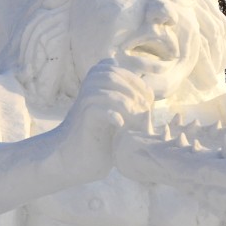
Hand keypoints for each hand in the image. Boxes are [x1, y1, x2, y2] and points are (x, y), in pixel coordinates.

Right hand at [56, 58, 154, 180]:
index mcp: (93, 82)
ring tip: (137, 118)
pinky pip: (97, 109)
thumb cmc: (101, 135)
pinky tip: (120, 124)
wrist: (76, 157)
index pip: (114, 68)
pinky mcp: (82, 120)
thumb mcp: (116, 113)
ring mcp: (83, 103)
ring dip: (126, 103)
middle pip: (111, 75)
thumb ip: (127, 98)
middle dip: (133, 90)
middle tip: (146, 108)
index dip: (134, 80)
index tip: (148, 99)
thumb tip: (149, 90)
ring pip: (105, 90)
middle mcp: (86, 88)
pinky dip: (112, 115)